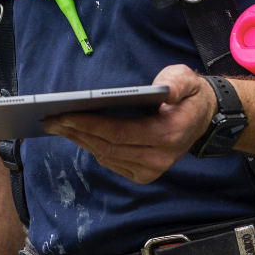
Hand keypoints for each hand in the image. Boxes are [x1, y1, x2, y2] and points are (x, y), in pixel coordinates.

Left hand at [45, 65, 217, 183]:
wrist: (204, 119)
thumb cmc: (189, 96)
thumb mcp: (188, 80)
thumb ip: (177, 83)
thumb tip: (164, 91)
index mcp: (167, 135)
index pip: (119, 133)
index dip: (89, 125)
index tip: (64, 116)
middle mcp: (158, 159)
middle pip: (107, 147)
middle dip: (76, 132)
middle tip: (51, 120)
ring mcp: (151, 170)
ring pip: (106, 156)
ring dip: (80, 141)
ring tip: (58, 126)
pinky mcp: (144, 175)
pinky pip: (111, 162)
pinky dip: (93, 148)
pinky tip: (77, 135)